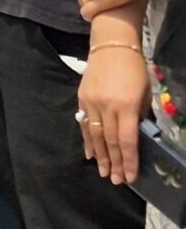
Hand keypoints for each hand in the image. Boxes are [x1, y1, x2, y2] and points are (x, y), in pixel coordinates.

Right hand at [78, 45, 150, 184]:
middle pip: (110, 142)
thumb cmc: (134, 69)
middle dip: (115, 163)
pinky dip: (88, 141)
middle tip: (117, 181)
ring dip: (101, 157)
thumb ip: (140, 116)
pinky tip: (91, 155)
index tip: (131, 176)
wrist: (111, 47)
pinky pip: (84, 125)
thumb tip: (137, 136)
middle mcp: (107, 107)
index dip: (129, 160)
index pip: (127, 140)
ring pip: (95, 136)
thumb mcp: (145, 93)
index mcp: (127, 106)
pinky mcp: (82, 100)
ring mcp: (92, 104)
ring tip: (104, 173)